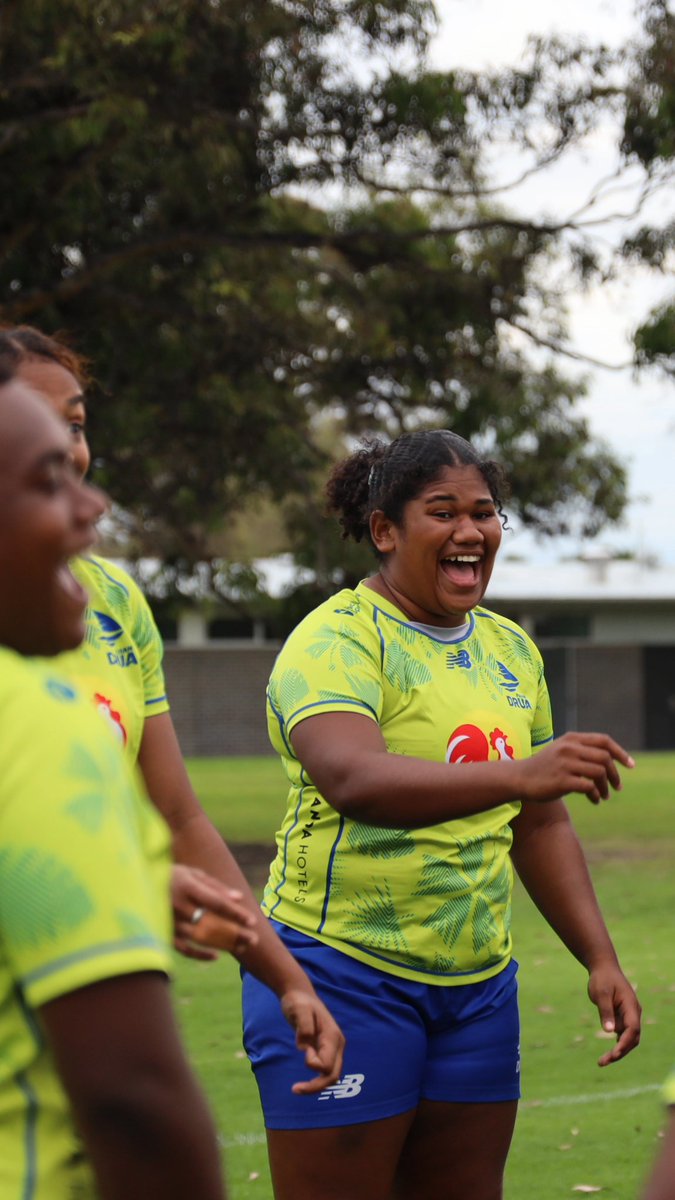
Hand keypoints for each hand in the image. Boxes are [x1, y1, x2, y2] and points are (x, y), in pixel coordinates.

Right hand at [171, 864, 257, 961]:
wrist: (137, 884)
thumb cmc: (173, 876)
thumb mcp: (193, 873)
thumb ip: (216, 886)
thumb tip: (239, 898)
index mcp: (187, 887)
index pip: (216, 902)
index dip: (235, 913)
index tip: (252, 921)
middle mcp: (178, 905)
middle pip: (211, 923)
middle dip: (234, 933)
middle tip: (254, 940)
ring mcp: (170, 922)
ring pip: (201, 938)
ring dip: (223, 944)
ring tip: (241, 947)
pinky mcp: (165, 934)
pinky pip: (184, 949)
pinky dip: (200, 954)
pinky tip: (217, 955)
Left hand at [279, 988, 344, 1094]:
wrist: (299, 995)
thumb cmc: (298, 1002)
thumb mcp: (299, 1009)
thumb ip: (304, 1027)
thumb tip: (305, 1048)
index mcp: (332, 1036)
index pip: (327, 1064)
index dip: (313, 1063)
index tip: (301, 1047)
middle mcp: (337, 1045)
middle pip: (333, 1075)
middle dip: (316, 1086)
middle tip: (294, 1089)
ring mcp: (333, 1048)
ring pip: (331, 1076)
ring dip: (316, 1085)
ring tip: (297, 1088)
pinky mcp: (326, 1050)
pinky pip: (326, 1071)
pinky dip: (316, 1080)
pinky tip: (303, 1082)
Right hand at [517, 733, 634, 804]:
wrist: (520, 778)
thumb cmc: (545, 766)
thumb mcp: (562, 750)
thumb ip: (582, 750)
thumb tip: (610, 758)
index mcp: (572, 739)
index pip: (604, 741)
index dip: (621, 752)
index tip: (631, 765)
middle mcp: (569, 748)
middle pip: (605, 758)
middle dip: (615, 774)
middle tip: (617, 787)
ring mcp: (565, 764)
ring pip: (599, 772)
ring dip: (606, 787)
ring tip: (604, 796)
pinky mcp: (562, 781)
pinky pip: (589, 787)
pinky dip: (596, 795)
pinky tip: (594, 800)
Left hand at [587, 961, 641, 1065]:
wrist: (603, 968)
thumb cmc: (602, 979)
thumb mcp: (601, 993)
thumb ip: (605, 1011)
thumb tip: (609, 1031)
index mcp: (631, 1006)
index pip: (633, 1029)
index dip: (625, 1042)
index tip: (615, 1052)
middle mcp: (633, 1013)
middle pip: (632, 1038)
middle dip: (620, 1051)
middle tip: (603, 1061)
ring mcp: (629, 1016)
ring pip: (628, 1039)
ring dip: (618, 1051)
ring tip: (602, 1061)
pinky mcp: (622, 1018)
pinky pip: (622, 1035)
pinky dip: (616, 1045)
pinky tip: (607, 1055)